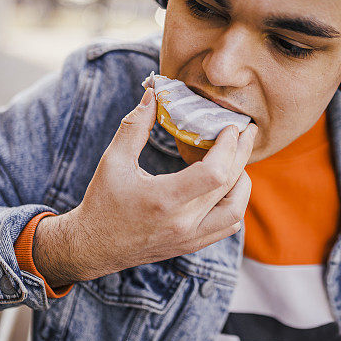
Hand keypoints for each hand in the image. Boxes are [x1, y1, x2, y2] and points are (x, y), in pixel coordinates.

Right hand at [33, 87, 256, 286]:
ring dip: (242, 181)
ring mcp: (190, 237)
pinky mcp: (191, 244)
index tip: (229, 127)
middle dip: (242, 153)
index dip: (229, 148)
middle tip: (245, 131)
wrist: (94, 247)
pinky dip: (235, 203)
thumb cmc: (102, 201)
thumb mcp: (113, 160)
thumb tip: (154, 94)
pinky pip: (227, 225)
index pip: (214, 174)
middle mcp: (182, 222)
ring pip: (236, 210)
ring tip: (237, 158)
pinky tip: (227, 184)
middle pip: (230, 186)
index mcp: (164, 199)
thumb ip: (135, 125)